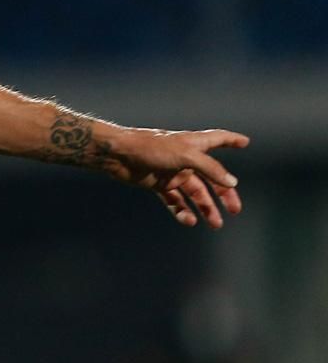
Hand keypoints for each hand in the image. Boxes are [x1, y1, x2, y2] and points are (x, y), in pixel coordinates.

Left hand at [107, 128, 249, 228]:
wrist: (118, 155)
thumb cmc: (150, 147)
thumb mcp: (185, 155)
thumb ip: (210, 168)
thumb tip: (232, 182)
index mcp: (193, 144)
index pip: (217, 139)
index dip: (231, 139)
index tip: (245, 142)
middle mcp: (185, 158)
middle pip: (211, 176)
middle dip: (224, 193)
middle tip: (234, 210)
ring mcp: (172, 172)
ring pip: (194, 193)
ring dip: (205, 207)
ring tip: (215, 223)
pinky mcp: (158, 184)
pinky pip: (175, 200)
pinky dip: (182, 211)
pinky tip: (189, 220)